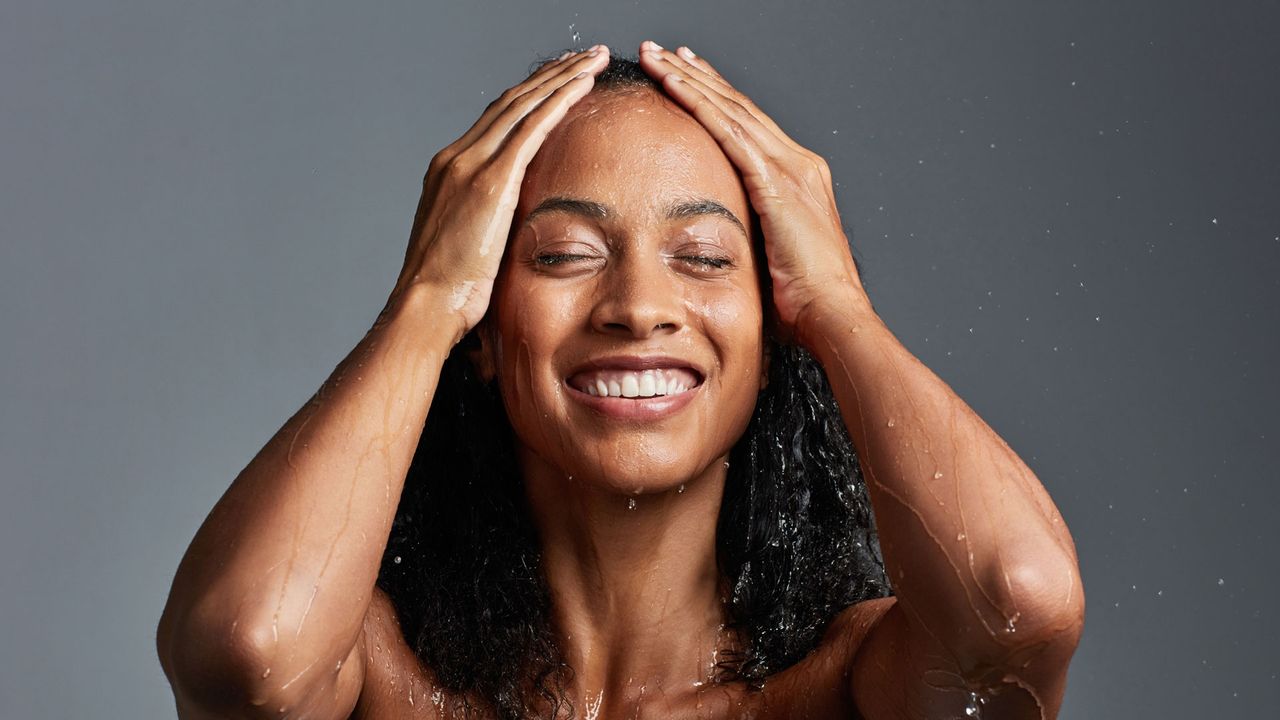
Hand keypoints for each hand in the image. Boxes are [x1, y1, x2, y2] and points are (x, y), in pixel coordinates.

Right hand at [388, 46, 610, 338]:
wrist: (426, 306)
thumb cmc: (448, 292)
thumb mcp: (467, 244)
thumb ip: (487, 222)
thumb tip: (513, 227)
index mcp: (449, 170)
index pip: (496, 119)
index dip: (529, 95)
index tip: (557, 80)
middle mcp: (456, 157)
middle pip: (510, 101)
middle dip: (549, 74)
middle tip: (582, 55)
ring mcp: (470, 165)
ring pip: (523, 104)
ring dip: (561, 77)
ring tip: (592, 59)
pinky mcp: (491, 181)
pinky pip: (531, 128)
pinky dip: (558, 101)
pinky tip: (582, 86)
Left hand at [636, 41, 867, 347]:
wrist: (832, 315)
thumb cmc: (804, 305)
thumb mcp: (773, 260)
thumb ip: (750, 240)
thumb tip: (714, 249)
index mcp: (800, 179)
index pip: (750, 126)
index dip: (717, 97)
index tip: (688, 75)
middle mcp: (799, 163)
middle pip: (739, 107)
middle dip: (699, 76)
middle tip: (663, 51)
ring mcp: (791, 168)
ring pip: (730, 109)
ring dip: (690, 80)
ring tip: (656, 57)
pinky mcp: (777, 182)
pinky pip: (729, 132)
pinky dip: (699, 104)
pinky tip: (674, 85)